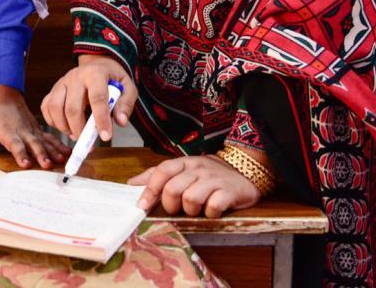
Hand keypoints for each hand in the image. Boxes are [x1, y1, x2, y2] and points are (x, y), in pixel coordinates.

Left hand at [0, 84, 70, 168]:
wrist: (4, 94)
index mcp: (9, 133)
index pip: (16, 146)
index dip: (21, 155)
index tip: (26, 164)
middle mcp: (23, 132)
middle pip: (34, 145)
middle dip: (41, 155)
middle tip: (48, 165)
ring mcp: (32, 130)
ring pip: (45, 142)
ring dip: (54, 151)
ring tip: (62, 160)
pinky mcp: (38, 129)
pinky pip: (50, 138)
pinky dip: (59, 144)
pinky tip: (67, 152)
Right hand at [40, 54, 136, 140]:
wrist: (97, 64)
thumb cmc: (113, 78)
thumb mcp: (127, 87)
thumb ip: (125, 104)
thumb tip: (120, 122)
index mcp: (95, 73)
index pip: (97, 98)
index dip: (101, 119)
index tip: (106, 137)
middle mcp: (75, 76)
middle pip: (72, 108)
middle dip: (79, 130)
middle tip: (88, 144)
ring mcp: (62, 82)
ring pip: (55, 108)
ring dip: (64, 127)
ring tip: (76, 135)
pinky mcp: (53, 89)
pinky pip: (46, 107)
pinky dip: (52, 122)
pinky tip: (65, 127)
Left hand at [129, 154, 261, 216]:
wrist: (244, 171)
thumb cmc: (207, 175)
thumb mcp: (182, 170)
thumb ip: (157, 176)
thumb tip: (131, 184)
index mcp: (184, 162)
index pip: (162, 172)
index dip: (150, 190)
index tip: (142, 205)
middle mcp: (198, 168)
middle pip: (173, 189)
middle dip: (170, 205)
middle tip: (175, 209)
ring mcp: (214, 179)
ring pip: (191, 199)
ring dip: (190, 210)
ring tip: (195, 209)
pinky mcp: (229, 191)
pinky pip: (213, 206)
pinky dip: (210, 213)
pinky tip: (212, 211)